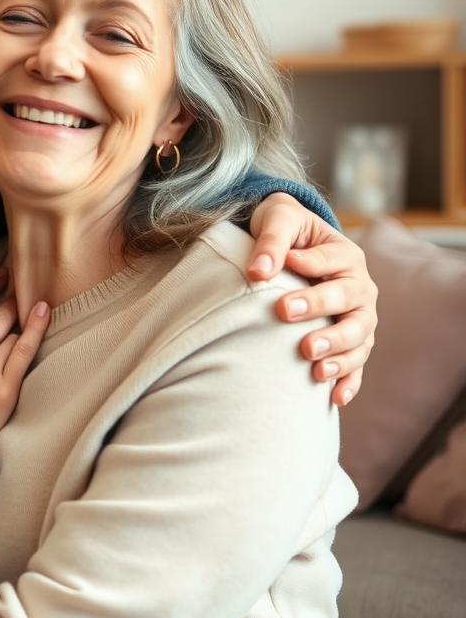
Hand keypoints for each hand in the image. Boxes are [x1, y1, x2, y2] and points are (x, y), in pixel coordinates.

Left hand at [247, 192, 377, 406]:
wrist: (293, 242)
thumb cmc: (285, 228)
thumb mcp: (278, 219)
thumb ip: (271, 241)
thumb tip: (257, 272)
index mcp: (345, 254)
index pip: (331, 262)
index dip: (310, 265)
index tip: (286, 265)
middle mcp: (359, 286)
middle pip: (348, 301)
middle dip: (319, 308)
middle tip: (285, 313)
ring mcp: (359, 316)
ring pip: (359, 336)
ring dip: (339, 352)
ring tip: (313, 365)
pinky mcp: (351, 341)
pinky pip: (357, 364)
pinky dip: (349, 380)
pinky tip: (334, 398)